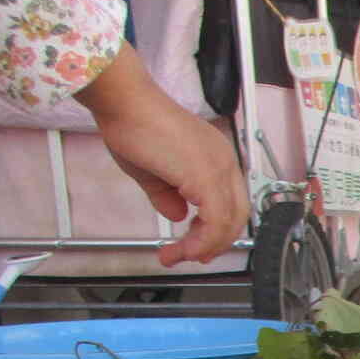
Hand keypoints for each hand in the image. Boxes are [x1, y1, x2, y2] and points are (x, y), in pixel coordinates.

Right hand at [76, 46, 247, 265]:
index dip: (216, 229)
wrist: (124, 102)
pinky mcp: (206, 177)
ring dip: (203, 246)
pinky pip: (215, 220)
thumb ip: (168, 196)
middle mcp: (225, 163)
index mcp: (217, 159)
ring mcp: (219, 169)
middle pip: (235, 216)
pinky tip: (183, 248)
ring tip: (178, 255)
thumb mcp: (153, 171)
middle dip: (213, 243)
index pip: (229, 203)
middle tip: (190, 256)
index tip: (196, 245)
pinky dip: (201, 241)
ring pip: (228, 222)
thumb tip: (177, 216)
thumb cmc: (133, 125)